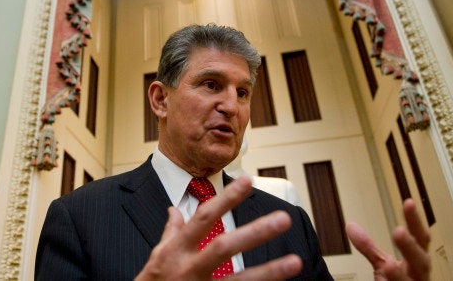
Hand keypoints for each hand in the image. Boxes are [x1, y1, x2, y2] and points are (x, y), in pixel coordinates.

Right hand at [135, 176, 302, 280]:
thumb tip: (174, 209)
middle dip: (255, 232)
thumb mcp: (156, 256)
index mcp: (176, 250)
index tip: (248, 180)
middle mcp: (189, 269)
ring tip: (295, 261)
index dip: (226, 199)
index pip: (204, 218)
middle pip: (224, 246)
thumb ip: (170, 232)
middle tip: (283, 218)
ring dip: (269, 272)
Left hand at [346, 199, 430, 279]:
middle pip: (421, 260)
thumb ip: (369, 246)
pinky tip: (387, 277)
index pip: (419, 237)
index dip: (415, 221)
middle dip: (411, 247)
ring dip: (400, 274)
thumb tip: (351, 226)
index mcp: (416, 260)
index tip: (408, 202)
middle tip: (399, 231)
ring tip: (389, 265)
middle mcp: (419, 274)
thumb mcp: (382, 263)